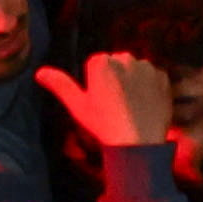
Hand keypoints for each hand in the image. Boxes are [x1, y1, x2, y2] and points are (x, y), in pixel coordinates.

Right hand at [37, 47, 176, 150]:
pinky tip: (145, 106)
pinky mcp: (163, 77)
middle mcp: (124, 57)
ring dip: (134, 82)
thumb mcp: (78, 107)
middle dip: (117, 79)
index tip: (102, 102)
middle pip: (117, 64)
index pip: (97, 64)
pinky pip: (154, 77)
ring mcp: (146, 67)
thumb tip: (39, 72)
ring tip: (132, 107)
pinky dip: (150, 88)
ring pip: (136, 70)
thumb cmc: (104, 126)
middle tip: (117, 106)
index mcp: (101, 61)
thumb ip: (61, 85)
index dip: (98, 84)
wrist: (138, 144)